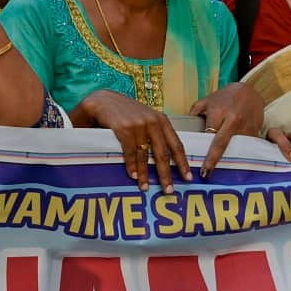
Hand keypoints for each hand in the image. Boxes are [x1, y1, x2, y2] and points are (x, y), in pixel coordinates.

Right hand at [74, 90, 191, 191]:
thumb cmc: (125, 112)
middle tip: (169, 190)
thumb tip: (165, 157)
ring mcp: (138, 125)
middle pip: (163, 153)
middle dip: (165, 174)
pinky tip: (133, 176)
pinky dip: (132, 166)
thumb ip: (155, 131)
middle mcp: (152, 122)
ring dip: (145, 174)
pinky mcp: (124, 129)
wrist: (103, 100)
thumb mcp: (145, 117)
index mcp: (162, 120)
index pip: (176, 144)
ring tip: (145, 187)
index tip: (188, 178)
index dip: (182, 163)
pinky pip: (130, 152)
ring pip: (145, 156)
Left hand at [190, 82, 284, 175]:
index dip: (201, 146)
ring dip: (229, 159)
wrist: (250, 91)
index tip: (193, 158)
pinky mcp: (255, 131)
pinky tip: (236, 162)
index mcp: (218, 112)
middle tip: (205, 174)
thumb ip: (195, 112)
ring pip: (235, 147)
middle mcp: (232, 120)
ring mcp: (245, 127)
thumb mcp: (207, 100)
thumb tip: (184, 125)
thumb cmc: (225, 97)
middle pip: (221, 143)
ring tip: (223, 171)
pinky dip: (240, 154)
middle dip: (213, 159)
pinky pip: (246, 146)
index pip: (208, 133)